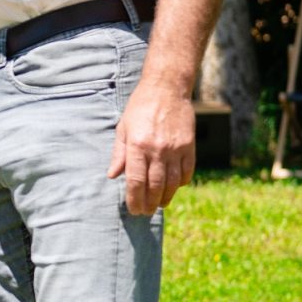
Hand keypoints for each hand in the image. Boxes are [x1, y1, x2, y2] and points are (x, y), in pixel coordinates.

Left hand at [111, 79, 197, 217]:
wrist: (167, 89)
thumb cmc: (140, 108)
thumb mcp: (123, 128)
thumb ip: (119, 154)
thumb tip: (112, 176)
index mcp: (137, 145)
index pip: (135, 181)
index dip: (134, 199)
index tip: (133, 209)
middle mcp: (157, 149)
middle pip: (154, 186)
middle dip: (149, 203)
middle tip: (145, 212)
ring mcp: (175, 149)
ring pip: (172, 182)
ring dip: (165, 197)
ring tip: (159, 205)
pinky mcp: (189, 146)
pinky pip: (186, 172)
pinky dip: (180, 183)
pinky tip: (173, 188)